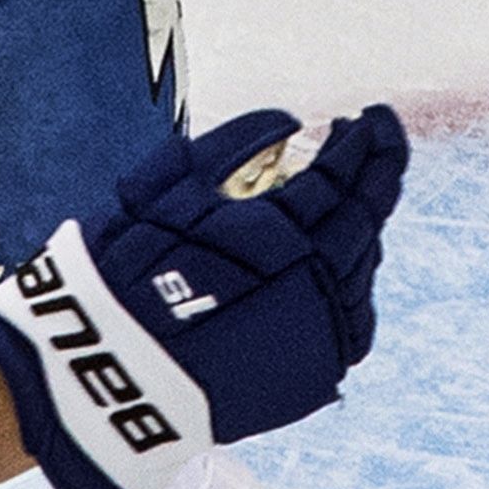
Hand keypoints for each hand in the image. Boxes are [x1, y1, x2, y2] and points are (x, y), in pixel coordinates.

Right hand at [0, 106, 403, 488]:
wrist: (111, 372)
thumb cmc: (125, 270)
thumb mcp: (163, 188)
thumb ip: (232, 144)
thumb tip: (292, 121)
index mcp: (279, 232)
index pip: (344, 174)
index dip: (365, 141)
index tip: (369, 117)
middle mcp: (315, 282)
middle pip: (367, 217)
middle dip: (376, 173)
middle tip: (375, 140)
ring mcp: (323, 332)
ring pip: (364, 266)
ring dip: (360, 227)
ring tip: (348, 200)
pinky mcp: (317, 369)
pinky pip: (353, 316)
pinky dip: (350, 281)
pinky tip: (333, 263)